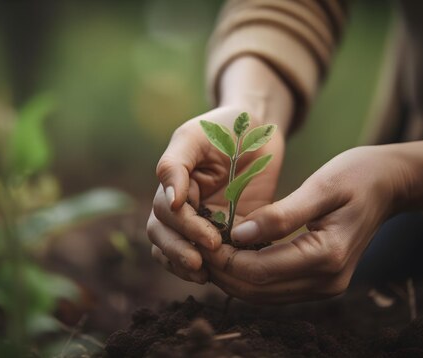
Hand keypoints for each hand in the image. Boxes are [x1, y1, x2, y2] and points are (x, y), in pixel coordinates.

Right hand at [147, 106, 285, 283]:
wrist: (258, 130)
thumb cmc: (224, 127)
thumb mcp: (195, 136)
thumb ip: (175, 164)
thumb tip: (169, 202)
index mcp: (172, 185)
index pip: (165, 214)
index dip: (183, 228)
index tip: (207, 237)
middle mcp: (181, 207)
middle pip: (164, 237)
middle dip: (179, 251)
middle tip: (201, 261)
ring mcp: (201, 221)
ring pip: (175, 251)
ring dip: (184, 266)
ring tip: (204, 275)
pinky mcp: (225, 232)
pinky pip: (207, 256)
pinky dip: (207, 269)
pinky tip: (218, 276)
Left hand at [201, 138, 422, 303]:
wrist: (390, 185)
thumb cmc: (357, 175)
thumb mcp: (321, 186)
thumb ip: (281, 215)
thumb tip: (239, 235)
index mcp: (327, 256)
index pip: (260, 270)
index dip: (224, 260)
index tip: (197, 240)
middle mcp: (326, 280)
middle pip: (258, 290)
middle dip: (222, 272)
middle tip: (194, 247)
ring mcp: (324, 286)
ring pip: (263, 294)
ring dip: (232, 277)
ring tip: (207, 250)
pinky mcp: (320, 282)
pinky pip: (274, 287)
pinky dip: (249, 275)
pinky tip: (232, 254)